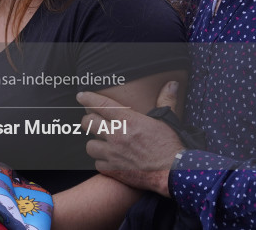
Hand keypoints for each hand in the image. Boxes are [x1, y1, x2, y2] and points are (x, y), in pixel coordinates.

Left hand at [77, 81, 183, 196]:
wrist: (175, 173)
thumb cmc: (171, 146)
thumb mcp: (168, 120)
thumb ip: (166, 100)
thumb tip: (172, 83)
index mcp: (129, 120)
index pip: (101, 104)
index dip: (88, 98)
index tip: (81, 96)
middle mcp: (117, 135)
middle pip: (88, 123)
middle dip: (88, 121)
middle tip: (93, 122)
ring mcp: (114, 154)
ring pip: (89, 145)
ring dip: (94, 143)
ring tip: (102, 143)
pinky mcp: (114, 170)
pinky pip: (98, 163)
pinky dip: (102, 161)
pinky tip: (109, 159)